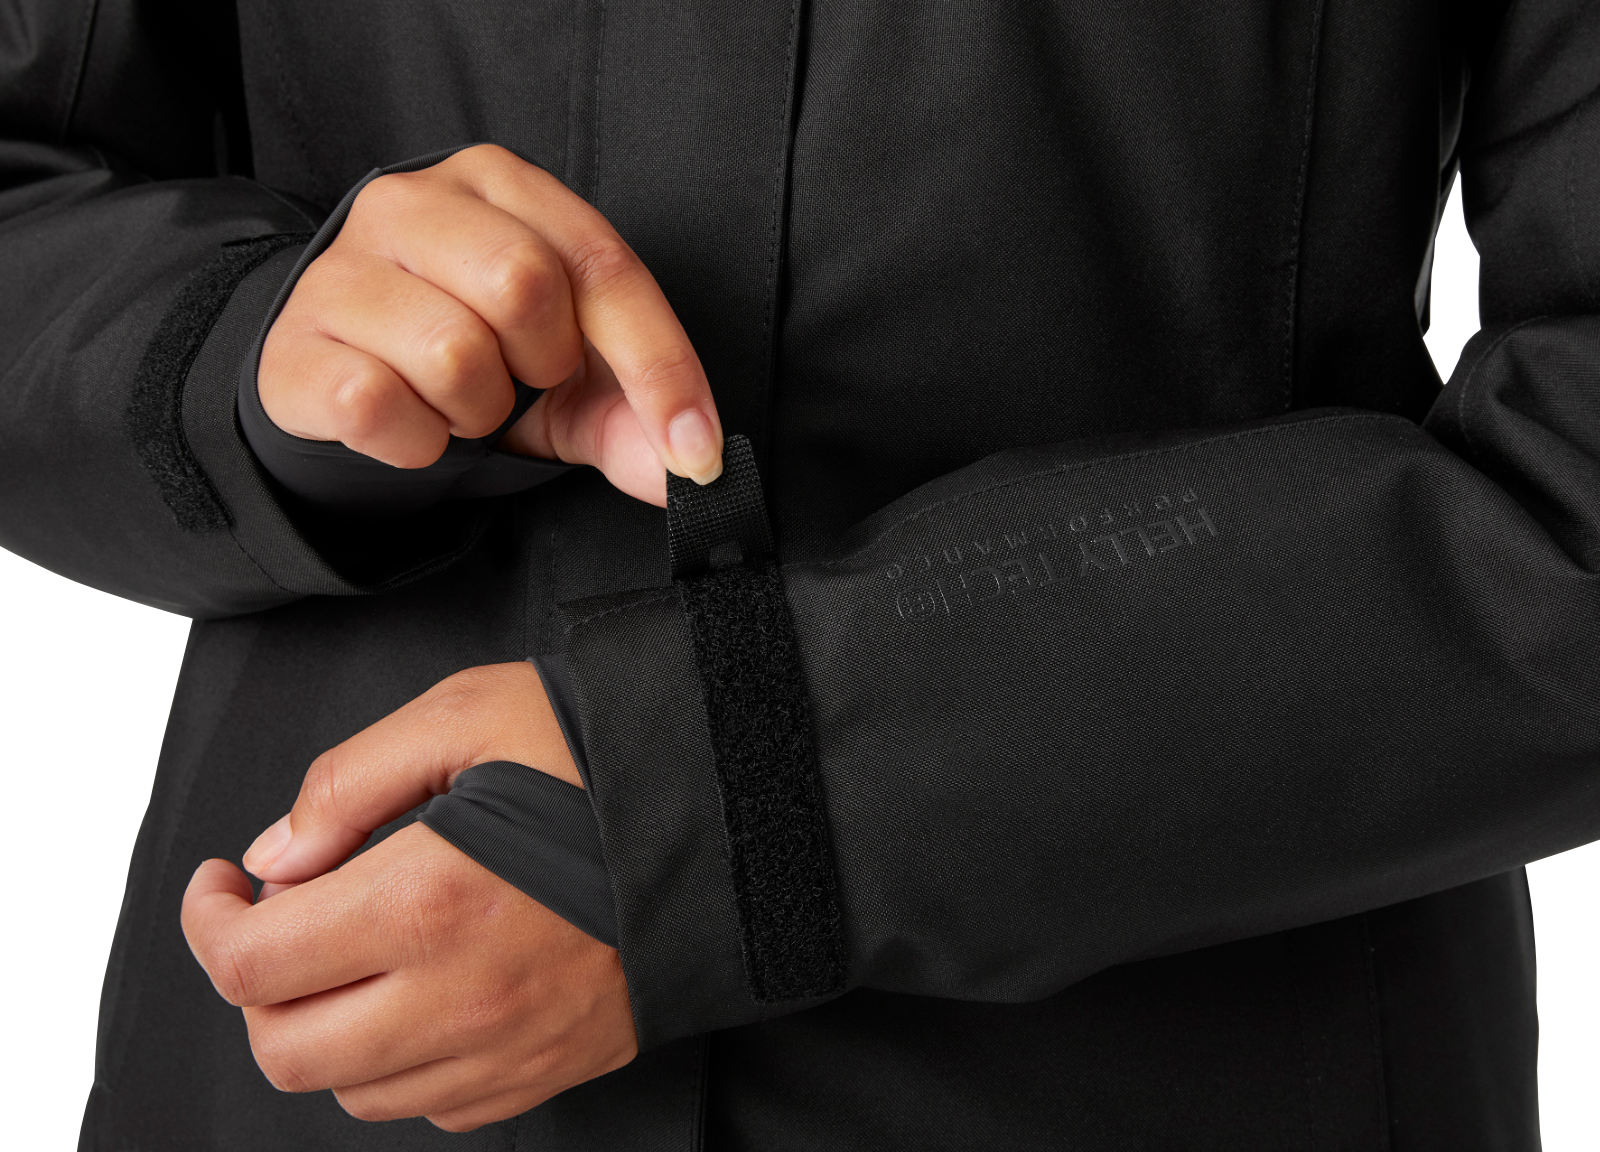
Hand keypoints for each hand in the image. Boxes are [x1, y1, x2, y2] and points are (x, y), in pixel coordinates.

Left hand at [181, 664, 635, 1131]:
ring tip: (357, 955)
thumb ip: (353, 779)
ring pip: (355, 1091)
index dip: (210, 922)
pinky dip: (402, 1062)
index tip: (222, 887)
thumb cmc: (616, 756)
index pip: (254, 963)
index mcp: (430, 899)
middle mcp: (462, 995)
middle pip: (287, 1050)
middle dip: (258, 987)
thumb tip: (278, 855)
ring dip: (326, 1027)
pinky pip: (436, 1107)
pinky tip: (426, 991)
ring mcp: (510, 1047)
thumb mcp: (473, 712)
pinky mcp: (552, 1066)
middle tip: (280, 923)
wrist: (743, 813)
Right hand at [259, 144, 722, 505]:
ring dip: (476, 412)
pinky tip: (409, 423)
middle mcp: (413, 203)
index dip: (660, 366)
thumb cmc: (473, 351)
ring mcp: (341, 268)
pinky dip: (415, 442)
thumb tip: (693, 466)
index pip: (603, 266)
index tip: (695, 449)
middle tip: (520, 381)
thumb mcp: (568, 375)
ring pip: (454, 354)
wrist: (343, 369)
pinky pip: (379, 405)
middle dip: (542, 367)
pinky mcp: (294, 342)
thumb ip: (637, 411)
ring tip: (457, 400)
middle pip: (523, 287)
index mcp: (500, 187)